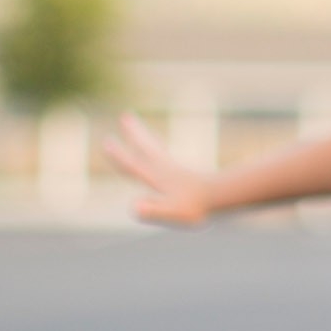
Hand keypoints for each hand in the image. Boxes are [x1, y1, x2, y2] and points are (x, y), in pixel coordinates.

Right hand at [98, 112, 213, 226]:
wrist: (222, 197)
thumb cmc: (196, 208)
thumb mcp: (172, 213)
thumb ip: (153, 210)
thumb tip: (134, 206)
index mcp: (158, 178)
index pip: (134, 166)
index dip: (120, 156)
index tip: (107, 141)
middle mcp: (166, 170)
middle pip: (147, 148)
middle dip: (135, 134)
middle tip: (126, 117)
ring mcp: (176, 170)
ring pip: (156, 150)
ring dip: (145, 139)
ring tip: (139, 130)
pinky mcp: (186, 174)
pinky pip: (167, 159)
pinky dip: (158, 152)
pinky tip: (158, 156)